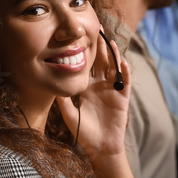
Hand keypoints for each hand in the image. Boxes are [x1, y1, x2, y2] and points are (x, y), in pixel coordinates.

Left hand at [56, 33, 129, 160]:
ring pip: (114, 68)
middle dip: (100, 47)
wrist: (101, 147)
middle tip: (98, 30)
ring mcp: (112, 91)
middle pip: (101, 62)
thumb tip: (53, 85)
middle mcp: (100, 86)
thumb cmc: (85, 133)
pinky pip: (124, 83)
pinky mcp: (122, 99)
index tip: (81, 37)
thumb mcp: (70, 115)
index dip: (85, 52)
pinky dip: (124, 72)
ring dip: (113, 55)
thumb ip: (63, 101)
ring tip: (110, 42)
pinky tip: (121, 63)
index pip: (87, 66)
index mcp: (87, 88)